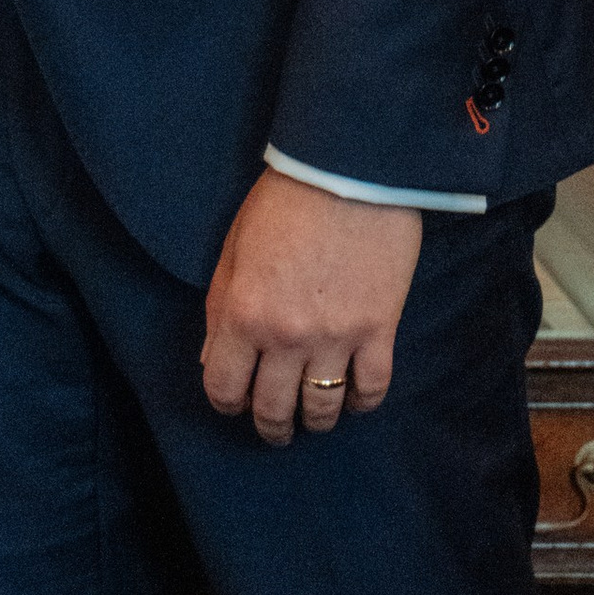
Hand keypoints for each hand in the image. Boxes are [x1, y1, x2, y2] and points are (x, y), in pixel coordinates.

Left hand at [201, 169, 421, 444]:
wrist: (348, 168)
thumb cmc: (284, 200)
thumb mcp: (234, 249)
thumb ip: (220, 309)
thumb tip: (214, 360)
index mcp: (242, 314)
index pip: (223, 389)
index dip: (227, 402)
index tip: (237, 399)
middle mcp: (285, 336)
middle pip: (273, 411)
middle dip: (270, 425)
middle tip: (276, 424)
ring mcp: (336, 338)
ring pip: (322, 411)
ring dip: (315, 421)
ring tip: (315, 415)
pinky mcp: (380, 330)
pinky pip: (371, 390)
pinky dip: (360, 402)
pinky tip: (353, 395)